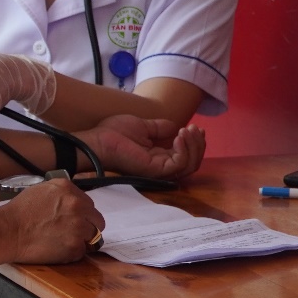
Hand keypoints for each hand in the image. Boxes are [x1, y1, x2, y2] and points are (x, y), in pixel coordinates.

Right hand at [1, 179, 103, 263]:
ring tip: (63, 241)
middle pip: (97, 220)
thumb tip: (73, 200)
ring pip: (93, 237)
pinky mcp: (75, 247)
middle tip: (71, 232)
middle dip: (87, 226)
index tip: (73, 219)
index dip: (82, 213)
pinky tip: (57, 249)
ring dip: (82, 240)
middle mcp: (78, 206)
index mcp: (68, 189)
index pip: (89, 204)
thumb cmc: (18, 212)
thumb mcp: (40, 190)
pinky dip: (72, 252)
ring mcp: (79, 227)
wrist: (8, 231)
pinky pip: (82, 251)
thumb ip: (61, 193)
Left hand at [85, 116, 205, 179]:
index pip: (186, 155)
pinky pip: (179, 164)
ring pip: (190, 165)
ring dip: (194, 146)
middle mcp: (162, 165)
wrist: (99, 140)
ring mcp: (159, 170)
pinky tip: (179, 136)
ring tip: (187, 130)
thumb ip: (160, 128)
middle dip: (198, 144)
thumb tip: (175, 126)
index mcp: (159, 156)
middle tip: (195, 128)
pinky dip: (184, 150)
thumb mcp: (142, 126)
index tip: (197, 127)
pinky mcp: (156, 170)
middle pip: (192, 162)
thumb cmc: (114, 133)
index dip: (195, 142)